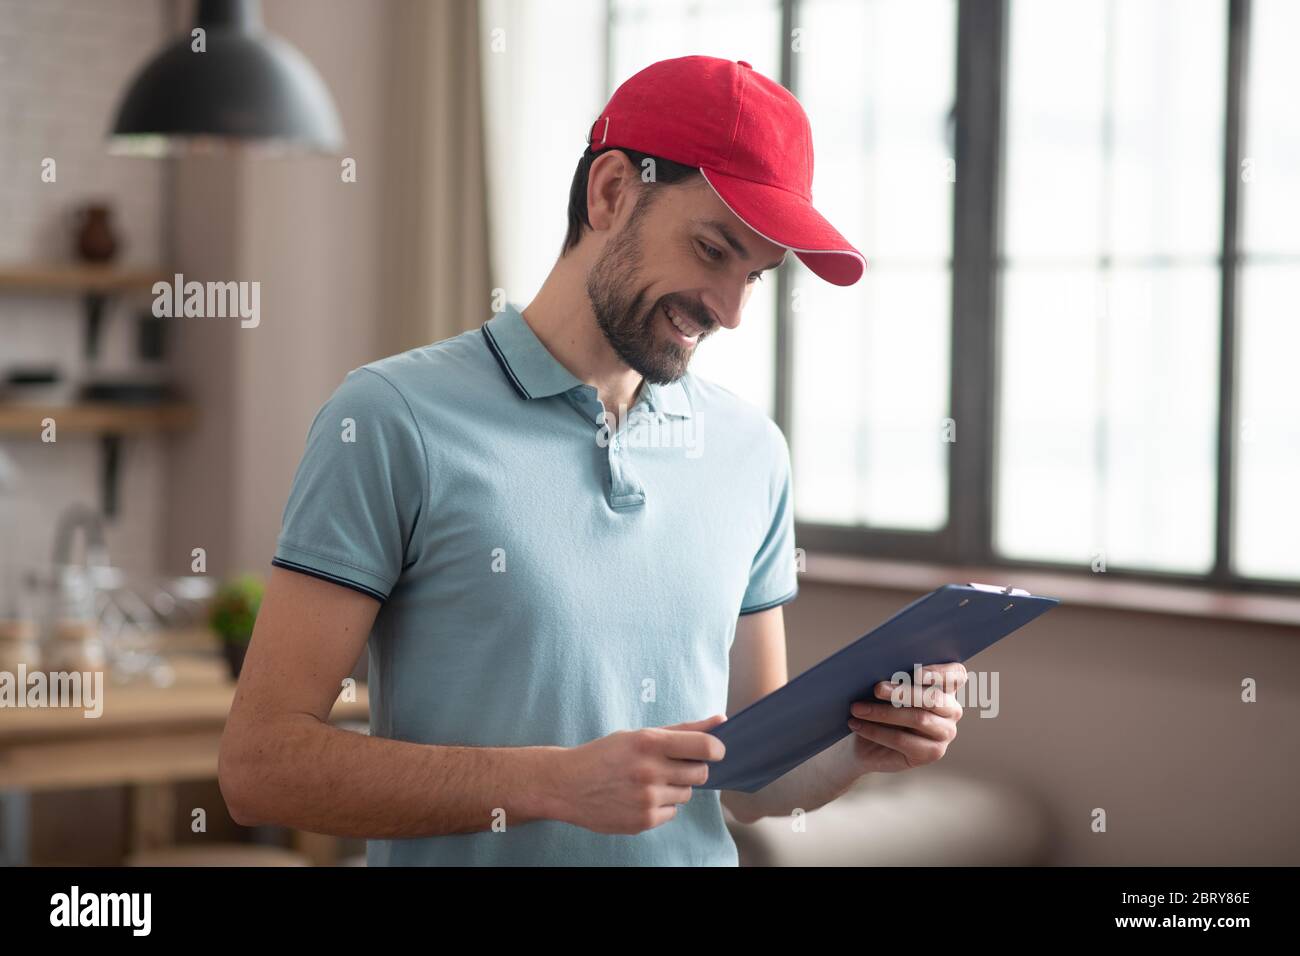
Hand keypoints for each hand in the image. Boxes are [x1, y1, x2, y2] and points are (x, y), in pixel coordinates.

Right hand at [551, 715, 726, 833]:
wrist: (566, 785)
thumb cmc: (606, 755)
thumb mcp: (639, 735)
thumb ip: (683, 730)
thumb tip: (721, 722)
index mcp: (649, 742)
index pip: (705, 747)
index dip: (717, 749)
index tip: (715, 751)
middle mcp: (650, 770)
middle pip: (700, 773)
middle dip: (692, 769)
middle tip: (670, 765)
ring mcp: (647, 798)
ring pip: (687, 794)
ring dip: (674, 788)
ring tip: (648, 781)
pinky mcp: (644, 821)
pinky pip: (672, 812)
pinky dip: (662, 805)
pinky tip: (639, 797)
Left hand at [846, 663, 966, 773]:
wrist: (865, 741)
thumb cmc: (878, 706)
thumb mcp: (885, 689)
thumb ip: (892, 678)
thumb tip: (882, 672)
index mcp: (945, 687)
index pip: (956, 675)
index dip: (940, 673)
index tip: (916, 672)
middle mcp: (951, 710)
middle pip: (933, 698)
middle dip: (902, 692)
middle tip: (876, 688)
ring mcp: (945, 733)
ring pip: (918, 719)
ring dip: (884, 713)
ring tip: (857, 708)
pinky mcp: (931, 753)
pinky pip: (903, 741)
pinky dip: (877, 732)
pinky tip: (857, 725)